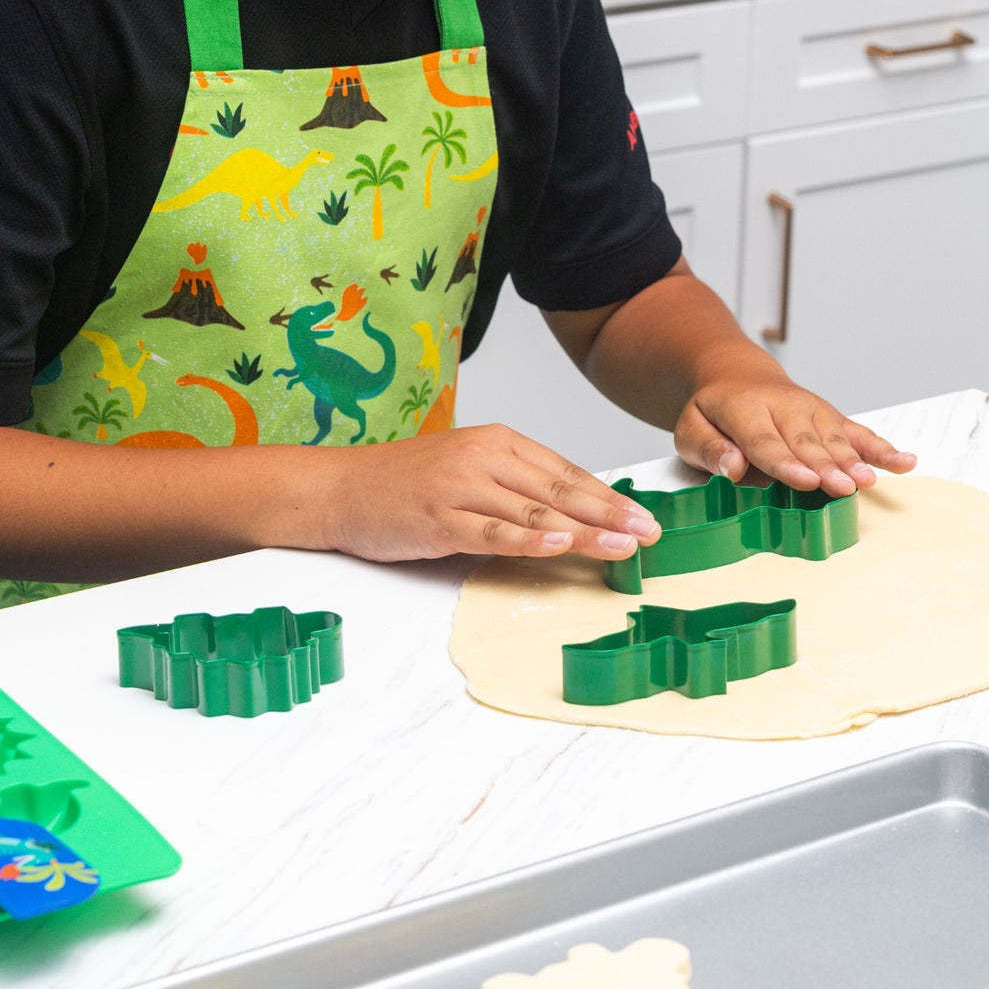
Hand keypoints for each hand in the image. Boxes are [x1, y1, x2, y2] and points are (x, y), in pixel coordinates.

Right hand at [322, 424, 661, 561]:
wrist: (339, 488)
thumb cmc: (405, 485)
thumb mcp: (469, 471)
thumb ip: (516, 487)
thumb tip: (571, 515)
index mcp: (498, 442)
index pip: (566, 472)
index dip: (609, 496)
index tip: (643, 516)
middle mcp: (484, 458)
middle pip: (560, 490)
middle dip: (611, 514)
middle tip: (649, 534)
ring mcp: (461, 487)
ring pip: (535, 511)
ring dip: (584, 531)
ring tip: (622, 546)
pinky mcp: (438, 518)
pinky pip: (492, 531)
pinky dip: (528, 539)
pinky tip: (559, 545)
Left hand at [675, 377, 916, 495]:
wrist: (736, 375)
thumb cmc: (713, 412)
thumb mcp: (690, 428)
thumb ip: (708, 448)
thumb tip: (732, 468)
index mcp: (745, 408)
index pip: (766, 441)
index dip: (787, 463)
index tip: (806, 481)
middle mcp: (784, 406)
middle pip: (807, 441)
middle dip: (827, 465)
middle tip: (844, 487)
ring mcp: (812, 410)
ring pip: (835, 438)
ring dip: (854, 460)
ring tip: (869, 480)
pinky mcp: (830, 418)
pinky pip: (858, 433)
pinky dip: (882, 448)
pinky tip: (905, 462)